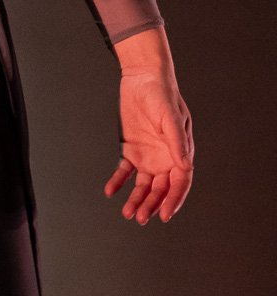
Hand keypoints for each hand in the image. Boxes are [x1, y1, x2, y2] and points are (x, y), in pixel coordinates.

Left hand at [104, 70, 193, 223]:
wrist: (142, 78)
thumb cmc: (162, 95)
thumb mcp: (171, 117)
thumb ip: (177, 142)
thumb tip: (185, 166)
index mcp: (180, 153)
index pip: (180, 183)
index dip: (174, 200)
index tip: (165, 215)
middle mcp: (165, 159)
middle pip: (160, 189)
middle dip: (151, 205)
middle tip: (139, 218)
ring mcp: (147, 156)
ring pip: (143, 185)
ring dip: (136, 199)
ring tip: (127, 213)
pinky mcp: (130, 150)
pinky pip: (124, 171)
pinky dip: (118, 182)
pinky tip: (110, 191)